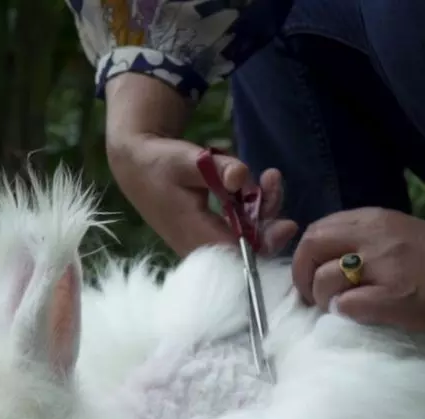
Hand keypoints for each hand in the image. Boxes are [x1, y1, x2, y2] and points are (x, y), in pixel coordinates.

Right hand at [104, 75, 296, 257]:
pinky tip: (250, 185)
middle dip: (269, 215)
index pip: (242, 253)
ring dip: (262, 207)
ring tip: (269, 176)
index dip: (269, 241)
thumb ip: (217, 168)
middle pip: (250, 246)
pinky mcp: (210, 234)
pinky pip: (239, 228)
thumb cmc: (161, 164)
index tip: (288, 223)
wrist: (137, 167)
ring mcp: (207, 243)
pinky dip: (250, 208)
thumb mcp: (188, 160)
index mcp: (198, 237)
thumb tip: (241, 176)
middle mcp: (204, 247)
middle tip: (273, 180)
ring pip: (247, 235)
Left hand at [290, 208, 424, 334]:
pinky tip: (357, 316)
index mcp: (373, 220)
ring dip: (322, 298)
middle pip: (312, 246)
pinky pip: (347, 305)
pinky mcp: (393, 297)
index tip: (312, 275)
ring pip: (325, 277)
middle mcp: (374, 236)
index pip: (317, 229)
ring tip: (336, 309)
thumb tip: (326, 261)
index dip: (306, 256)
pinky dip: (343, 312)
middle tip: (312, 297)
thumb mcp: (395, 235)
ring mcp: (384, 266)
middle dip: (302, 275)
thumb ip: (362, 240)